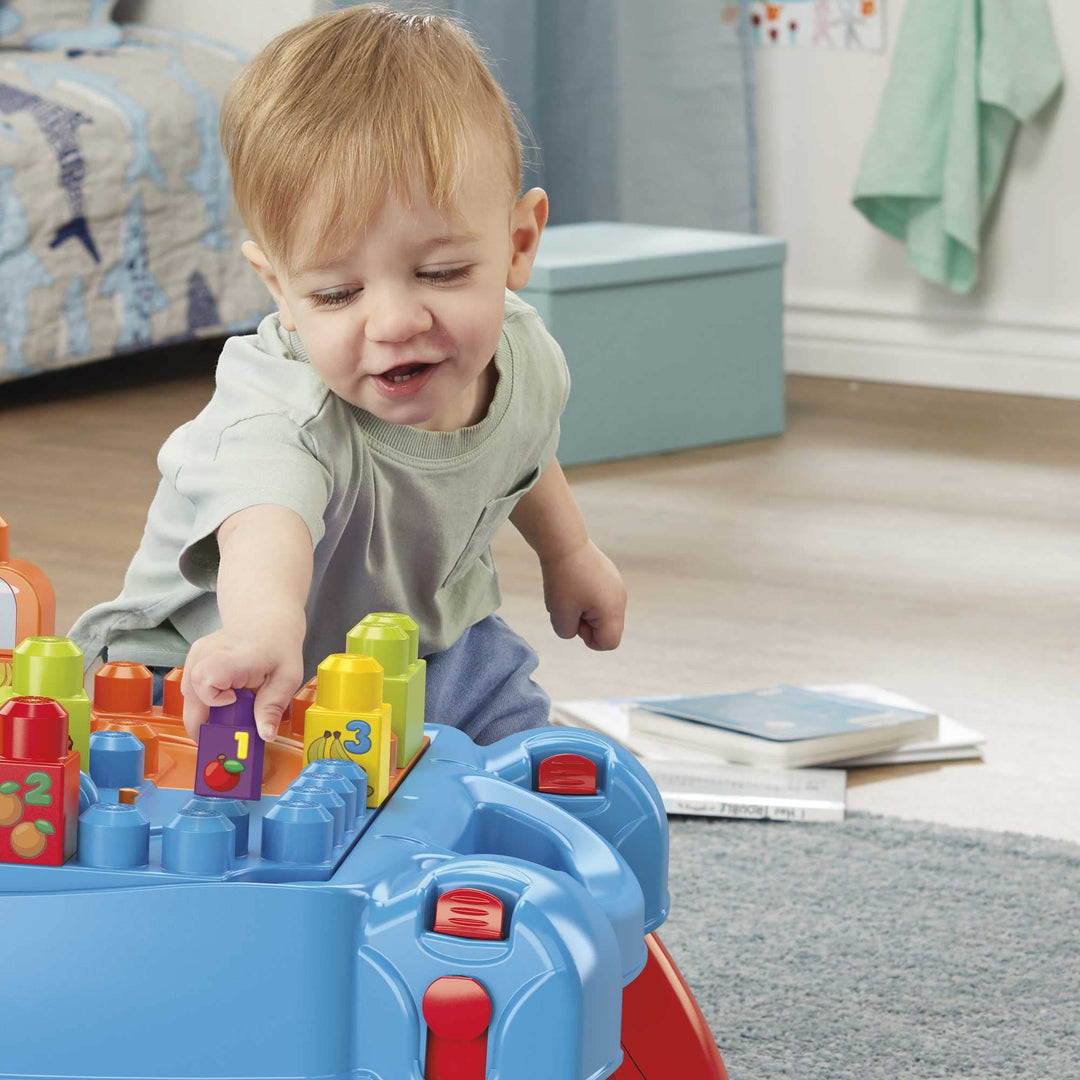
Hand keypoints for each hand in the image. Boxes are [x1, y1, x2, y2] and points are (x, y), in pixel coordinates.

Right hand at [179, 615, 304, 742]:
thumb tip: (265, 735)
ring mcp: (196, 653)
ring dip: (203, 711)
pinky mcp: (193, 657)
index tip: (235, 700)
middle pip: (190, 694)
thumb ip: (273, 706)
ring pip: (187, 694)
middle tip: (223, 734)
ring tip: (227, 714)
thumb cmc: (278, 646)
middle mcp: (207, 652)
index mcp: (232, 656)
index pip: (205, 680)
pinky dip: (202, 700)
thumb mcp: (286, 677)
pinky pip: (189, 688)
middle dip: (203, 721)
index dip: (214, 699)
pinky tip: (222, 699)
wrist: (267, 619)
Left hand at [541, 540, 626, 649]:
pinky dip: (586, 596)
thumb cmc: (561, 580)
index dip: (589, 639)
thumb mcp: (559, 616)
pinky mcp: (610, 576)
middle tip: (570, 605)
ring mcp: (617, 585)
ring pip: (602, 613)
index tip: (575, 619)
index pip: (609, 643)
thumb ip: (569, 632)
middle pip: (607, 628)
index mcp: (613, 610)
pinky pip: (599, 598)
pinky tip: (574, 581)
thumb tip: (578, 626)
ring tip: (571, 593)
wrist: (564, 543)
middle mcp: (620, 598)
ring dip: (584, 610)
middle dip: (586, 624)